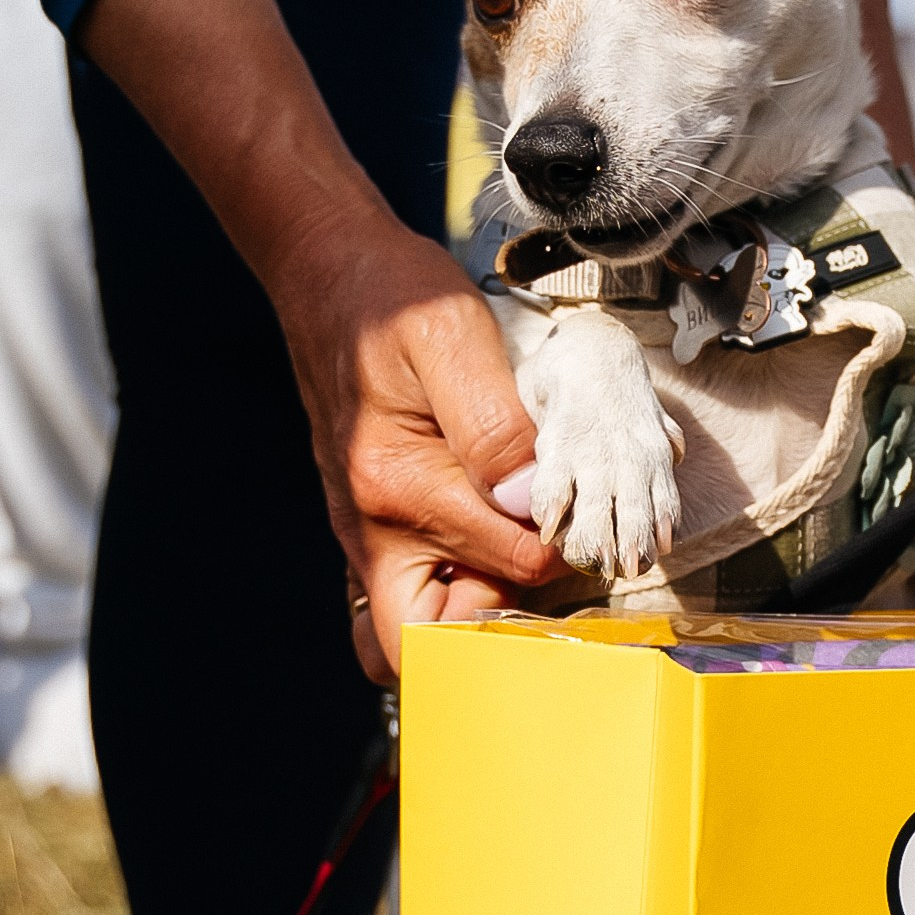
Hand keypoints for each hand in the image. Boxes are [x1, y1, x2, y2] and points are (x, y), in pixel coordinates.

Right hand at [79, 0, 555, 673]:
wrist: (328, 271)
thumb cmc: (391, 297)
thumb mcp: (453, 334)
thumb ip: (496, 423)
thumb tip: (534, 500)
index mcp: (399, 486)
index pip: (513, 568)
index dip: (564, 552)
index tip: (587, 514)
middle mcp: (373, 527)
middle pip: (436, 643)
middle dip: (500, 628)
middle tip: (548, 570)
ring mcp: (366, 535)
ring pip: (418, 629)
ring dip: (476, 615)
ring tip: (523, 559)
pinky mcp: (371, 528)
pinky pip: (406, 595)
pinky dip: (451, 592)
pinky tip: (493, 548)